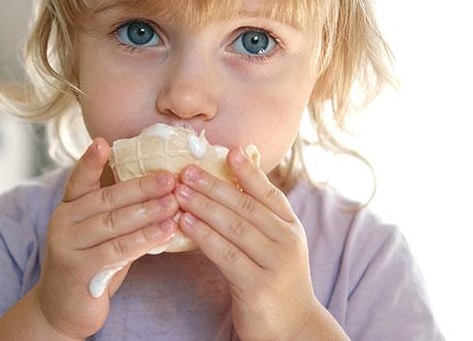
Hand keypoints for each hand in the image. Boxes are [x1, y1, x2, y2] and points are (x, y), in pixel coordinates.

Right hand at [36, 138, 178, 338]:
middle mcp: (63, 221)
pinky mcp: (78, 269)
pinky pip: (117, 250)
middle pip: (107, 199)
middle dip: (142, 187)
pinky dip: (144, 239)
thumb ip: (116, 211)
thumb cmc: (91, 262)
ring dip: (148, 213)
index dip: (91, 161)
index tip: (103, 142)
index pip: (80, 179)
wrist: (63, 308)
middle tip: (170, 178)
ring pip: (114, 224)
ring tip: (174, 204)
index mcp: (69, 206)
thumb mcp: (99, 232)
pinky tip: (166, 232)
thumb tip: (159, 187)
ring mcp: (67, 245)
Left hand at [174, 148, 316, 340]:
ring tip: (179, 192)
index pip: (268, 192)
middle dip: (214, 186)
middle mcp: (286, 241)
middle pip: (246, 206)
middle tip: (187, 170)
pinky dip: (204, 236)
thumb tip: (229, 185)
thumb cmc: (275, 280)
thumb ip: (258, 218)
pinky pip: (225, 255)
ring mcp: (274, 264)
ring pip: (234, 227)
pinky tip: (185, 223)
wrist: (293, 328)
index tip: (229, 150)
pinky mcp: (257, 286)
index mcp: (290, 227)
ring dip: (204, 206)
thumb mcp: (276, 245)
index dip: (248, 171)